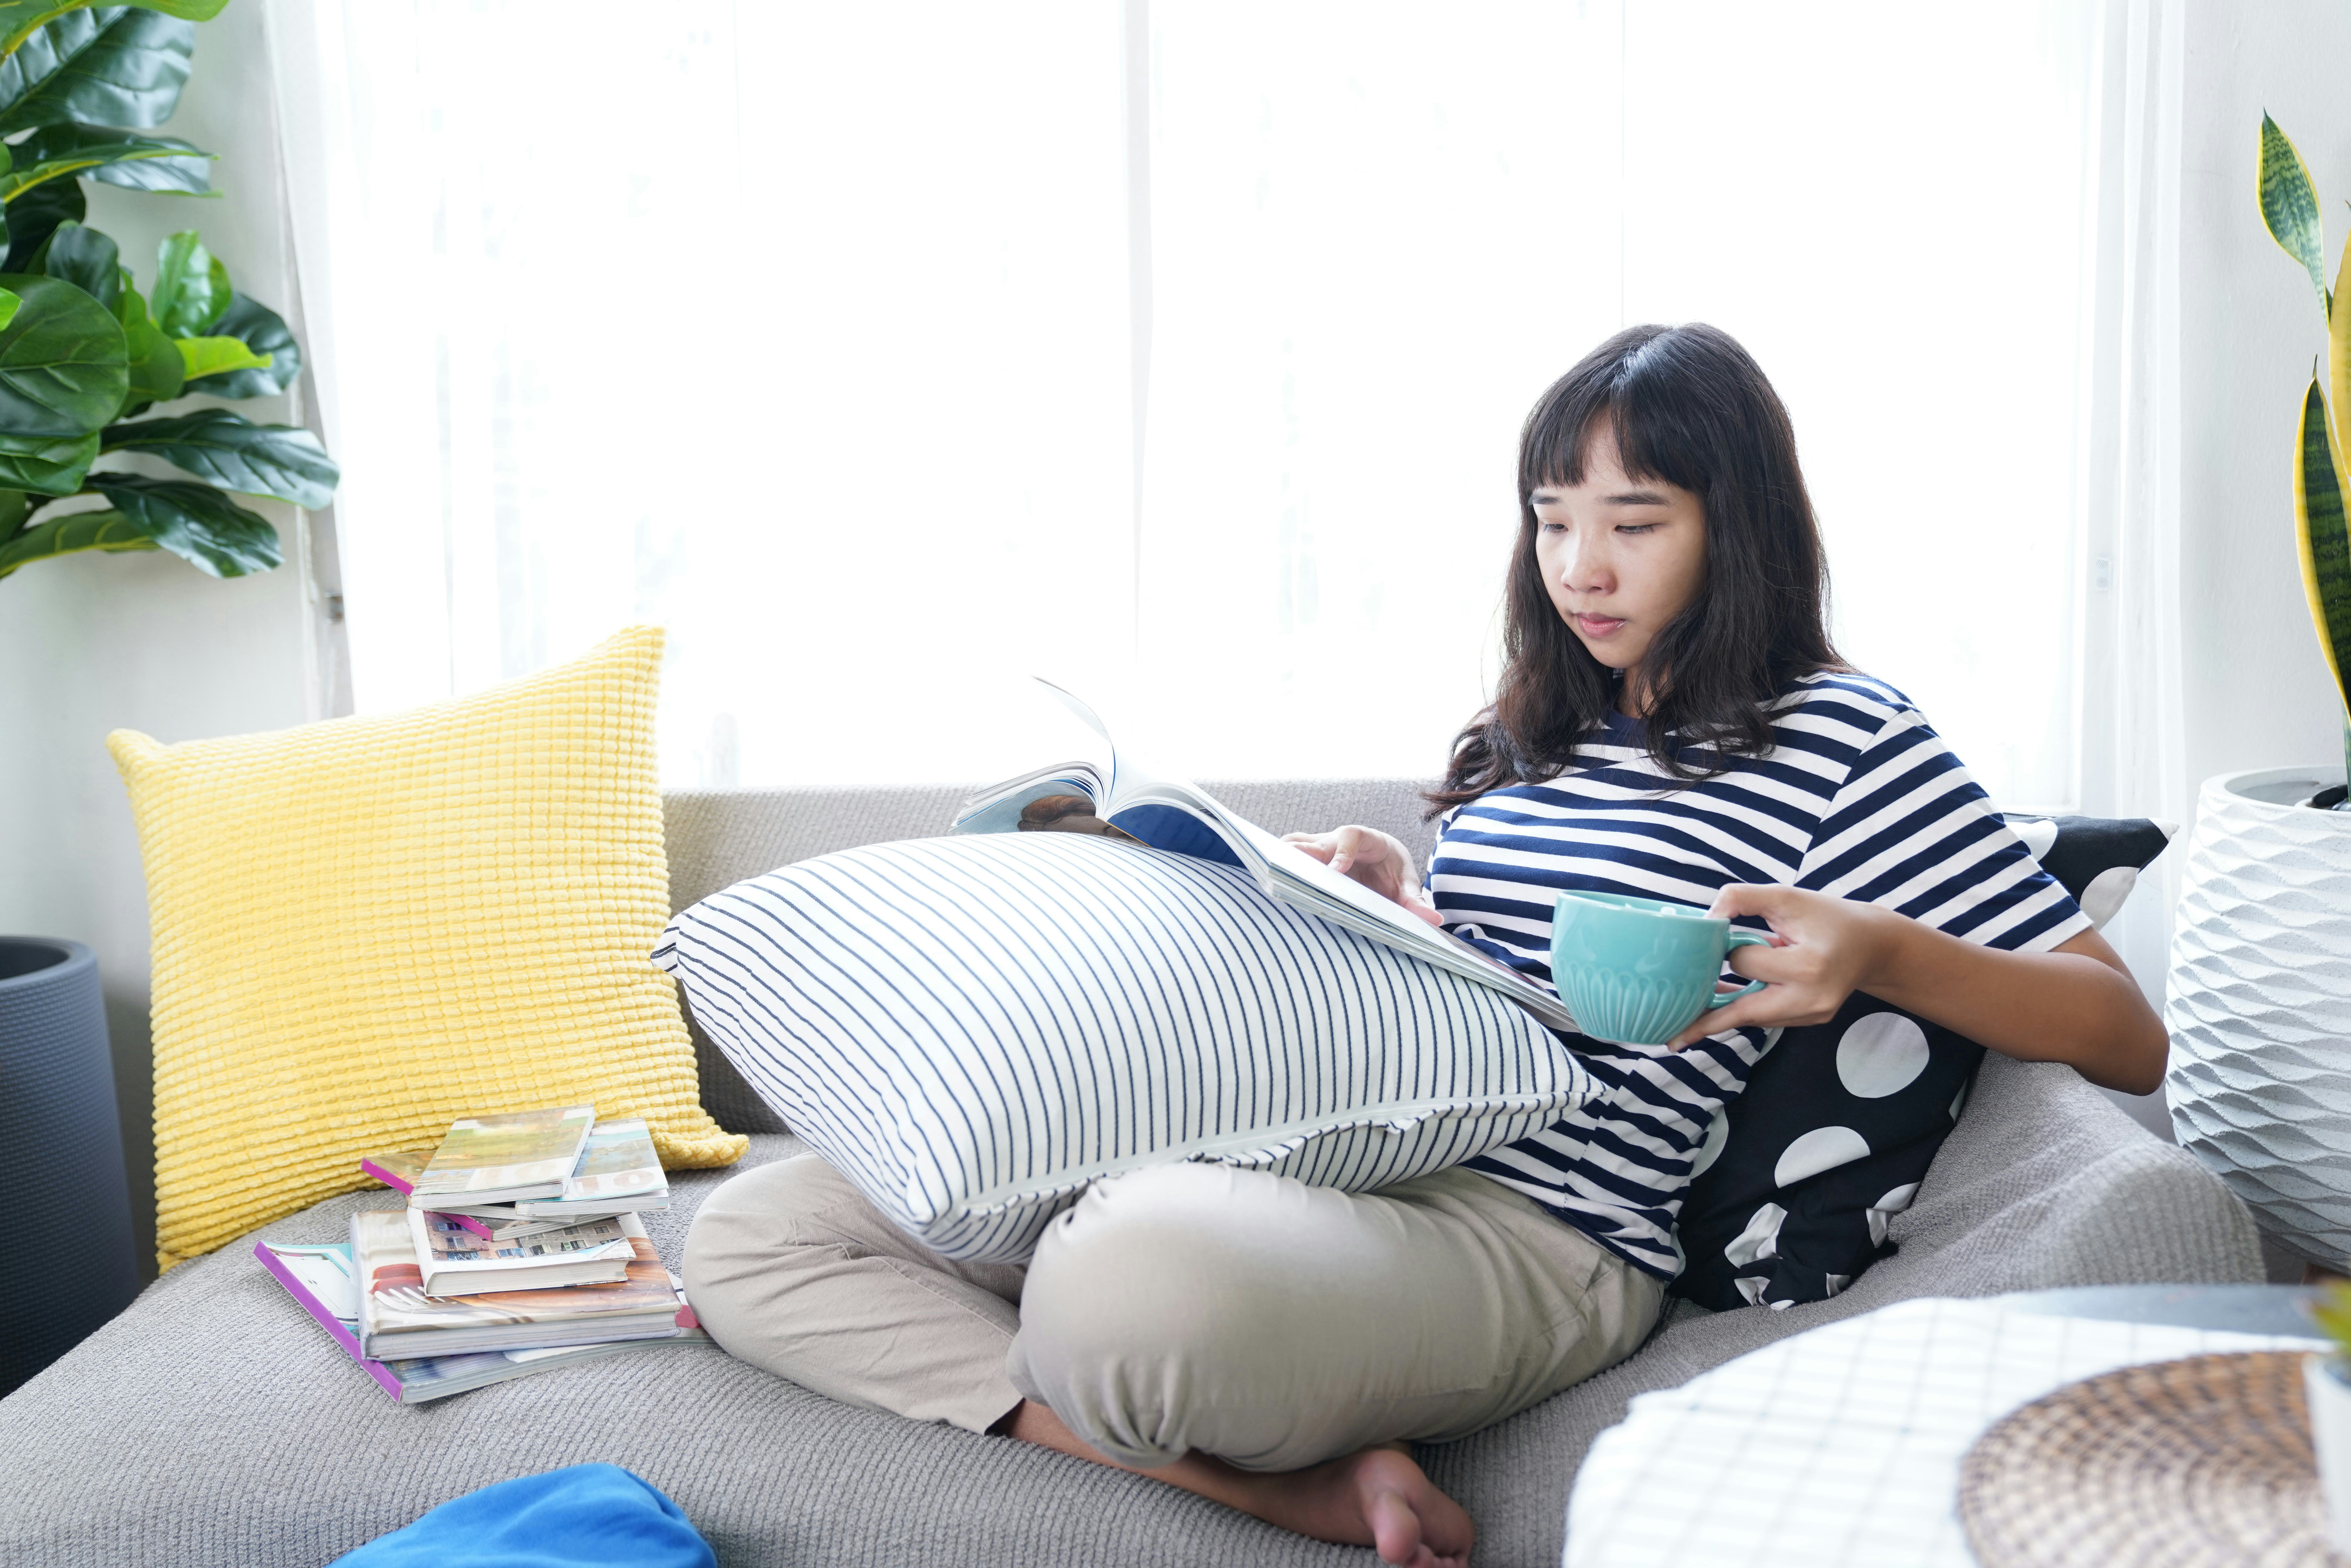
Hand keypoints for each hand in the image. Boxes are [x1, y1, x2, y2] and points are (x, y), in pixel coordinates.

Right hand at [1282, 826, 1444, 927]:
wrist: (1381, 857)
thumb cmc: (1391, 870)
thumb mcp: (1406, 881)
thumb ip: (1415, 898)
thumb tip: (1433, 918)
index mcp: (1364, 839)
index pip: (1350, 836)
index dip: (1341, 851)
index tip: (1336, 871)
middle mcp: (1336, 840)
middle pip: (1313, 839)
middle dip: (1301, 852)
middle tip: (1287, 870)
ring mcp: (1318, 848)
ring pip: (1294, 844)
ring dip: (1282, 858)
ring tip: (1269, 876)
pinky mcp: (1308, 859)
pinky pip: (1288, 857)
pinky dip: (1277, 865)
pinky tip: (1267, 882)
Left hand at [1666, 884, 1901, 1047]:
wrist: (1872, 943)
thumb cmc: (1827, 916)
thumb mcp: (1786, 897)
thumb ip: (1742, 899)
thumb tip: (1706, 918)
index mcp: (1808, 966)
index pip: (1746, 963)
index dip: (1731, 950)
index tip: (1724, 941)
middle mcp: (1812, 998)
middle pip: (1745, 1012)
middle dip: (1708, 1018)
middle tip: (1671, 1039)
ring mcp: (1812, 1014)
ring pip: (1755, 1018)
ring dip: (1723, 1015)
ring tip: (1684, 1029)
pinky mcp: (1811, 1020)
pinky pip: (1768, 1018)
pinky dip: (1744, 1012)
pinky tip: (1717, 1008)